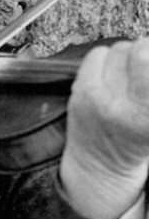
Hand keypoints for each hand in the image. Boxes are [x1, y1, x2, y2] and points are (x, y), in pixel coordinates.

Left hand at [61, 38, 148, 218]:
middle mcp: (117, 105)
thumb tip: (146, 49)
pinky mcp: (77, 94)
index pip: (144, 58)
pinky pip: (94, 56)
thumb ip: (148, 84)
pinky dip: (103, 60)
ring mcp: (94, 99)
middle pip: (134, 50)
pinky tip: (109, 77)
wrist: (100, 169)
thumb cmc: (135, 142)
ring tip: (127, 78)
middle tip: (142, 74)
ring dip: (123, 57)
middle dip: (142, 55)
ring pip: (115, 50)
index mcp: (143, 114)